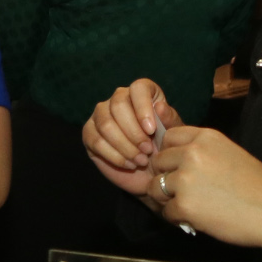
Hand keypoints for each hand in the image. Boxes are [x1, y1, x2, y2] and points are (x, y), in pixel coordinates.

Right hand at [82, 79, 181, 195]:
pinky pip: (95, 141)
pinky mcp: (89, 133)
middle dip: (134, 132)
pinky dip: (114, 156)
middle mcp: (119, 99)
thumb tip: (160, 106)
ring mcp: (101, 115)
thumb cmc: (164, 149)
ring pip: (106, 124)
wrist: (152, 173)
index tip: (151, 130)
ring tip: (141, 160)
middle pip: (118, 105)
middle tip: (148, 151)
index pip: (139, 87)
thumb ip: (169, 119)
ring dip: (125, 146)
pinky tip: (129, 164)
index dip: (143, 107)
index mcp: (142, 93)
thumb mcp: (172, 135)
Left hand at [147, 126, 261, 260]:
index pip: (168, 137)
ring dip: (166, 199)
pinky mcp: (185, 205)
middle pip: (157, 162)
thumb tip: (172, 160)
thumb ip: (200, 152)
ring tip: (188, 206)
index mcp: (205, 137)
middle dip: (164, 177)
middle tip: (181, 192)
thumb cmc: (257, 186)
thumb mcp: (228, 154)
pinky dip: (177, 218)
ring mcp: (186, 179)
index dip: (169, 154)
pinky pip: (166, 212)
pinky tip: (196, 219)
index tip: (177, 167)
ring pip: (155, 188)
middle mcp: (192, 153)